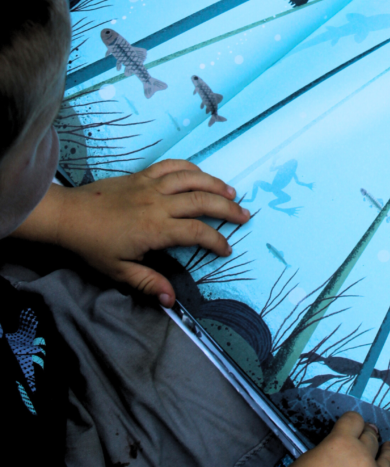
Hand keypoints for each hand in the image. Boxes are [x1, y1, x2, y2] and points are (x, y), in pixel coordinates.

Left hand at [13, 160, 246, 305]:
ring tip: (231, 192)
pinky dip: (190, 167)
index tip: (226, 249)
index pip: (196, 232)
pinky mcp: (142, 175)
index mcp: (155, 229)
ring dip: (215, 184)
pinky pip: (172, 166)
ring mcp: (151, 186)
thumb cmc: (93, 246)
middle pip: (202, 201)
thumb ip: (148, 283)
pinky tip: (201, 173)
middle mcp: (158, 204)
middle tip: (245, 216)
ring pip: (192, 179)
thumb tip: (171, 300)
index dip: (216, 240)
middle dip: (227, 209)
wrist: (68, 216)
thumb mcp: (118, 271)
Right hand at [267, 412, 389, 466]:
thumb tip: (336, 456)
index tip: (353, 426)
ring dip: (388, 455)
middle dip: (368, 436)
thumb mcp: (306, 459)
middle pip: (372, 439)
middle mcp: (363, 459)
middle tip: (369, 437)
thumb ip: (326, 451)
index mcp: (342, 442)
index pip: (355, 420)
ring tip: (389, 451)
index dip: (352, 422)